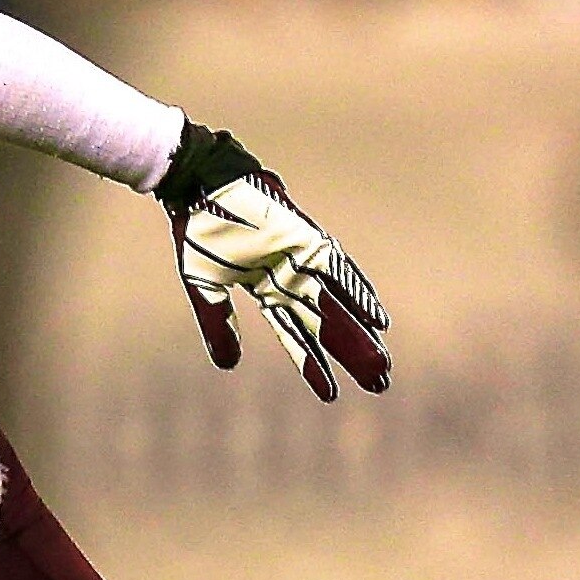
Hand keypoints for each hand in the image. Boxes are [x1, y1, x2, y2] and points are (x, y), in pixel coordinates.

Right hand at [156, 122, 390, 400]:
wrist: (199, 185)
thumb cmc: (197, 228)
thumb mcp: (201, 285)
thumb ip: (218, 324)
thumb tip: (229, 366)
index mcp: (266, 288)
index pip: (295, 334)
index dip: (312, 364)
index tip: (331, 395)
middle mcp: (291, 277)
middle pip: (327, 325)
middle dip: (352, 355)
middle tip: (381, 385)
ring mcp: (302, 260)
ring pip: (338, 305)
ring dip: (361, 334)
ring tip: (383, 364)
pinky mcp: (307, 241)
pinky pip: (339, 273)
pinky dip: (357, 295)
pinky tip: (377, 319)